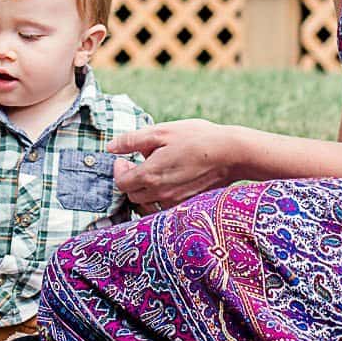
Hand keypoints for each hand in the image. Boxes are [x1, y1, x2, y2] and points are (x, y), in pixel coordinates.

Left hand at [111, 119, 241, 213]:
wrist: (230, 154)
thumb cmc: (196, 138)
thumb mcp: (162, 131)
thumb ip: (132, 141)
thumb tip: (111, 147)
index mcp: (149, 175)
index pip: (121, 183)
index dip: (118, 170)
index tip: (124, 159)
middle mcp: (159, 193)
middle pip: (132, 195)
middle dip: (129, 180)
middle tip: (136, 164)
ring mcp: (174, 202)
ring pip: (147, 205)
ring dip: (142, 191)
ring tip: (150, 175)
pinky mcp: (187, 205)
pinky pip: (163, 209)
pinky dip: (158, 200)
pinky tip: (166, 184)